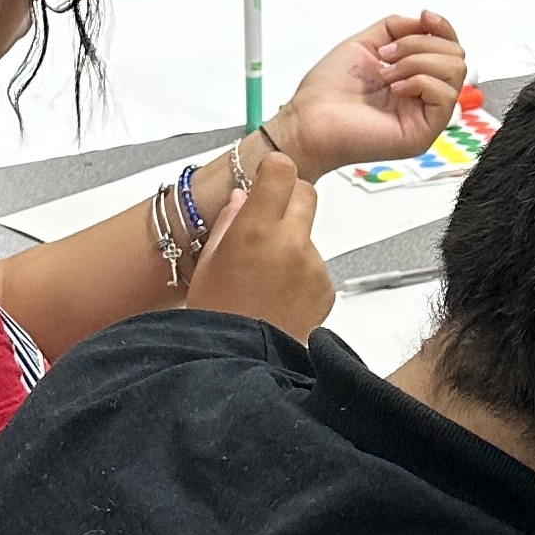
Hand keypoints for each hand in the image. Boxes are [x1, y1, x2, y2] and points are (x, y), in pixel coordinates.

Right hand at [190, 147, 331, 339]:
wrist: (238, 364)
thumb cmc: (216, 316)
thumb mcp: (208, 262)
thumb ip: (230, 222)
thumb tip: (244, 198)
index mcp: (255, 229)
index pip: (282, 170)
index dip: (274, 172)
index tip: (266, 180)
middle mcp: (290, 241)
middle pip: (306, 193)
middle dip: (289, 201)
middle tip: (267, 225)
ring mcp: (313, 266)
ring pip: (309, 234)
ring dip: (293, 244)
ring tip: (265, 278)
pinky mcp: (326, 288)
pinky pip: (316, 267)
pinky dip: (302, 275)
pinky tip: (279, 296)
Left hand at [281, 11, 465, 174]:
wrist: (307, 121)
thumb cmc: (326, 92)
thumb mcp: (364, 44)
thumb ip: (396, 28)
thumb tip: (424, 21)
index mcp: (413, 77)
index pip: (449, 48)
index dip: (441, 28)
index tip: (424, 16)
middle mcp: (423, 97)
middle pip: (456, 56)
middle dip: (421, 44)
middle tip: (387, 56)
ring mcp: (425, 115)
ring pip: (455, 71)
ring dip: (417, 62)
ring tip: (387, 74)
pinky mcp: (424, 132)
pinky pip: (445, 95)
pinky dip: (419, 81)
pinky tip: (394, 87)